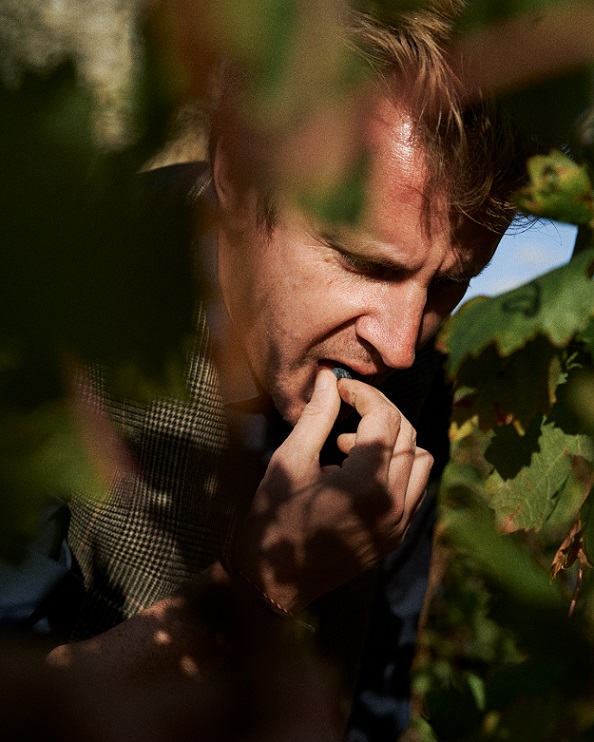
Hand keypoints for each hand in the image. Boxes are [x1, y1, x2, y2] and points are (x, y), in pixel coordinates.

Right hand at [229, 368, 432, 612]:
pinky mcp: (396, 536)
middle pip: (407, 435)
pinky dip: (396, 468)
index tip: (340, 389)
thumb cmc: (272, 520)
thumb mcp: (289, 462)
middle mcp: (393, 505)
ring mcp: (399, 525)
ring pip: (420, 461)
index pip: (384, 419)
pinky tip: (358, 472)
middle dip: (379, 411)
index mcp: (366, 485)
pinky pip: (414, 489)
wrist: (272, 583)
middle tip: (345, 408)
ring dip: (393, 441)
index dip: (364, 395)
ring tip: (350, 445)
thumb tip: (330, 378)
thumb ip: (316, 416)